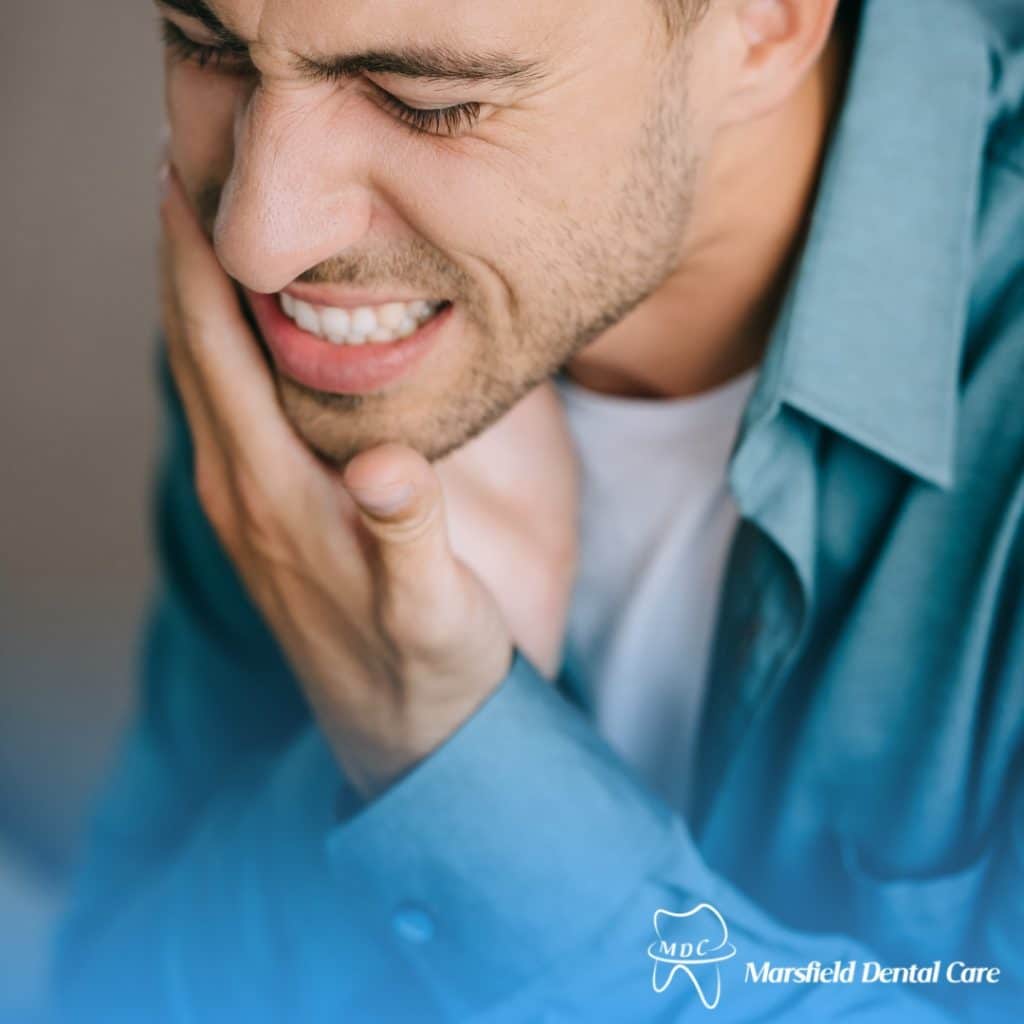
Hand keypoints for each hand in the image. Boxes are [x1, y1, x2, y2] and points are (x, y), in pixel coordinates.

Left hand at [159, 164, 577, 797]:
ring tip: (202, 227)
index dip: (196, 265)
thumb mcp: (433, 612)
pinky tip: (243, 329)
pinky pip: (225, 411)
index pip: (220, 357)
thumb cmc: (430, 669)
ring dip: (194, 299)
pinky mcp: (265, 520)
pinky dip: (219, 350)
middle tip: (186, 167)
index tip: (185, 175)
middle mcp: (242, 494)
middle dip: (180, 259)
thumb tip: (386, 464)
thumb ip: (407, 538)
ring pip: (202, 380)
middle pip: (195, 353)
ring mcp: (247, 509)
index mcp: (276, 498)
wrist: (408, 738)